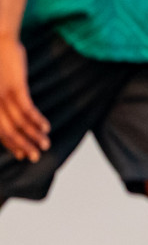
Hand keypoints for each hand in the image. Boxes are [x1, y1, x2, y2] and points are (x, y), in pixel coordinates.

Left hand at [0, 37, 47, 161]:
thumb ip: (2, 99)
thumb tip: (12, 113)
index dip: (11, 144)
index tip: (23, 154)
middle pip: (7, 131)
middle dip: (22, 146)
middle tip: (34, 157)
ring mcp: (2, 95)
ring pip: (18, 123)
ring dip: (33, 136)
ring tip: (45, 145)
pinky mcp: (15, 87)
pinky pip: (27, 108)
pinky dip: (36, 120)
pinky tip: (46, 128)